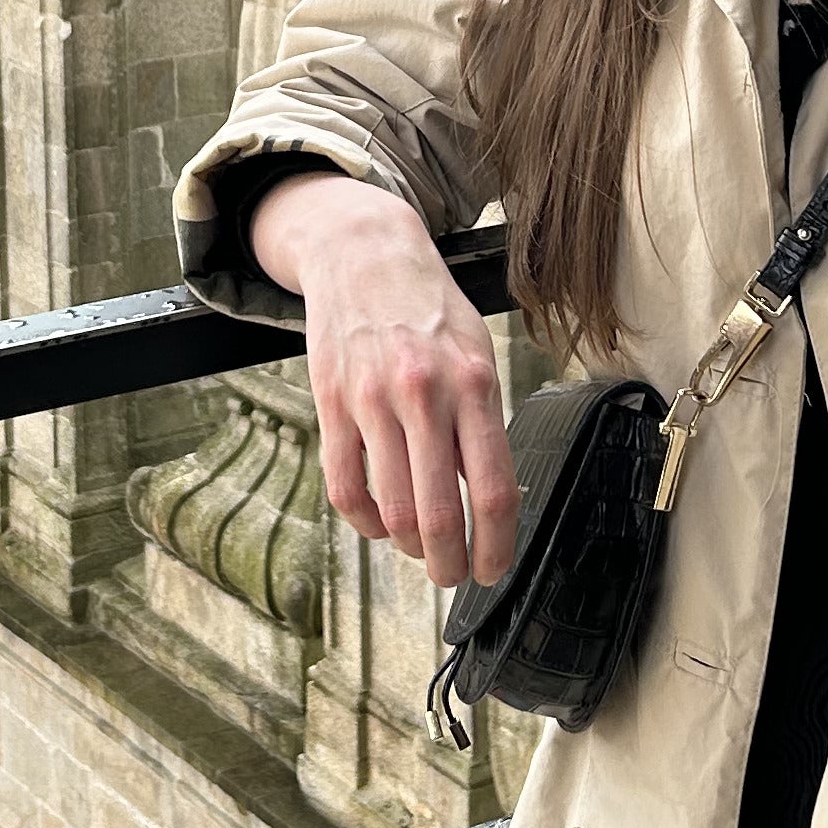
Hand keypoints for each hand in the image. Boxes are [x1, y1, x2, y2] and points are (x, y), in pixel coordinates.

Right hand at [248, 174, 517, 592]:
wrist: (364, 251)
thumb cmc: (430, 309)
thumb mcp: (476, 353)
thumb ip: (483, 423)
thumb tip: (493, 499)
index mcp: (473, 384)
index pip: (494, 490)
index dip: (497, 547)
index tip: (494, 569)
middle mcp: (423, 395)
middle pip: (438, 515)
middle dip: (449, 564)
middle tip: (454, 576)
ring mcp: (371, 401)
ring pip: (391, 511)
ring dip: (408, 548)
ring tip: (420, 550)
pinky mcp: (331, 404)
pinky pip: (345, 488)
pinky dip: (365, 521)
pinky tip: (379, 523)